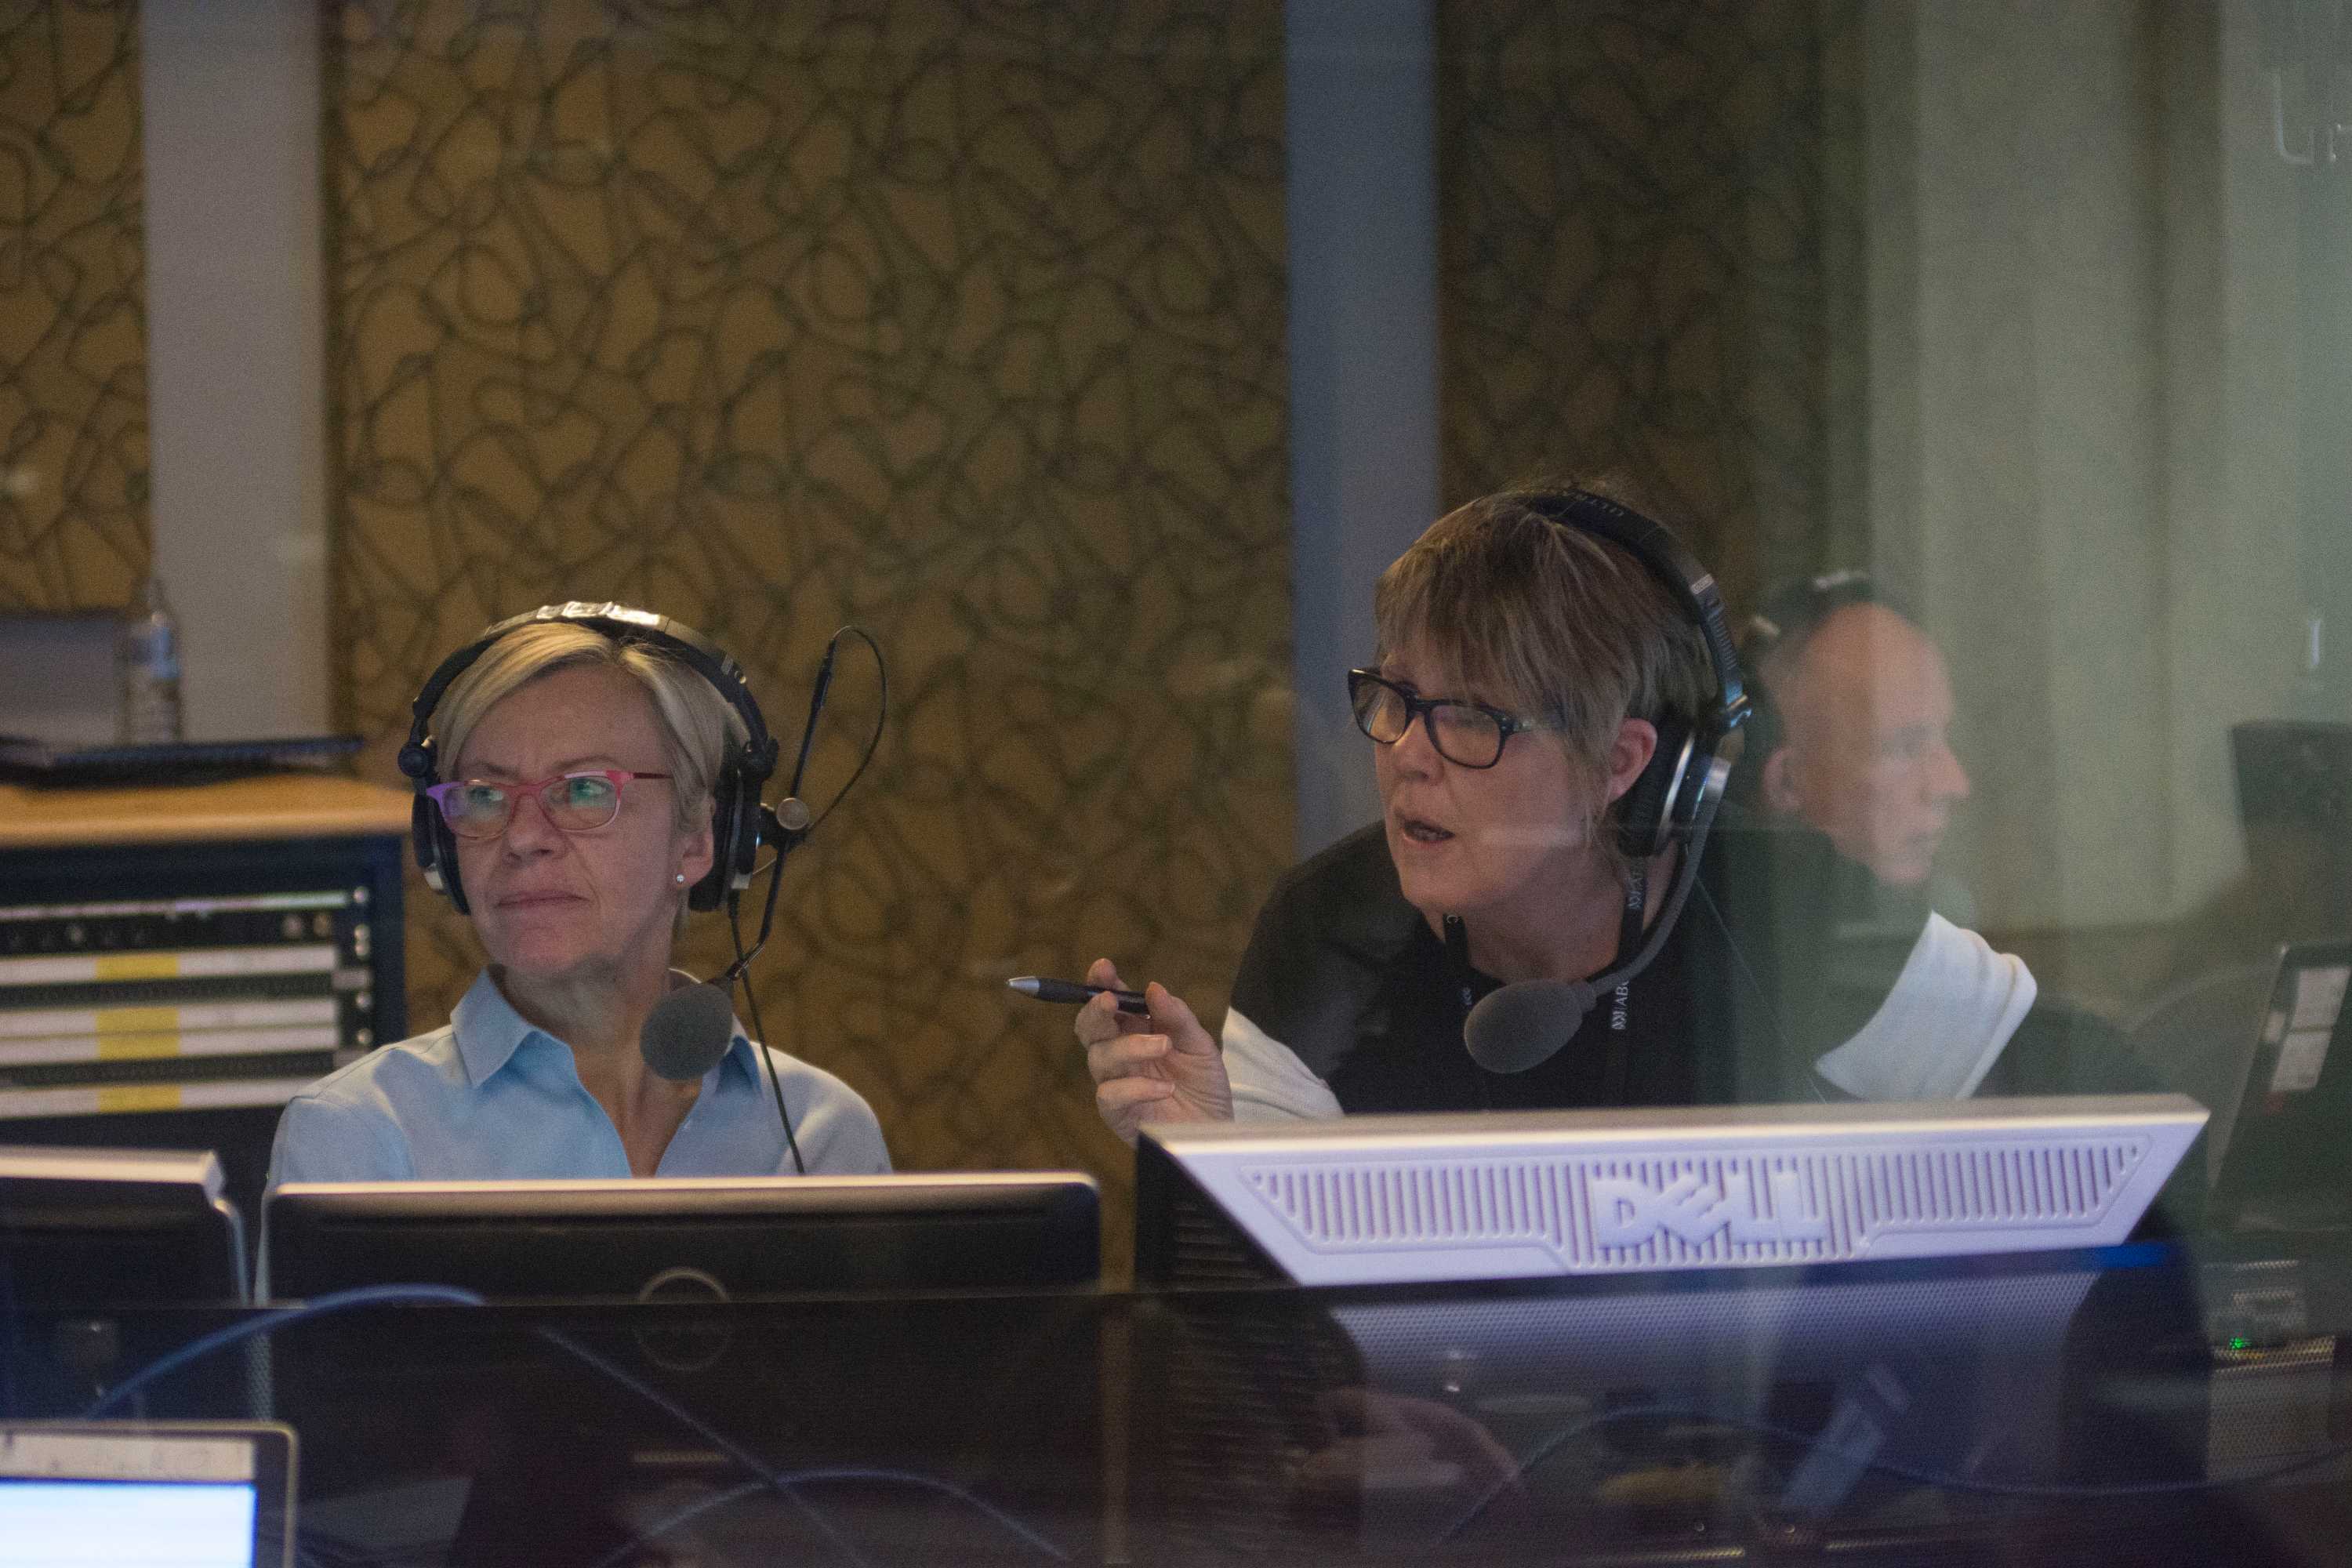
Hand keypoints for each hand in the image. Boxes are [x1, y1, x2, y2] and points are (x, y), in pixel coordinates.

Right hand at [1077, 957, 1232, 1143]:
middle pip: (1089, 1027)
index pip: (1110, 1002)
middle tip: (1111, 1000)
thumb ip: (1177, 1017)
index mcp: (1135, 1029)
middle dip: (1095, 1010)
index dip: (1101, 983)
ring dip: (1130, 1047)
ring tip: (1164, 1046)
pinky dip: (1136, 1087)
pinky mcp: (1116, 1112)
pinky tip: (1165, 1088)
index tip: (1103, 967)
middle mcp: (1119, 1053)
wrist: (1215, 1129)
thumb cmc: (1203, 1085)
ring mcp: (1115, 1082)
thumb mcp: (1199, 1045)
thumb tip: (1154, 988)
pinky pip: (1109, 1094)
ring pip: (1099, 1057)